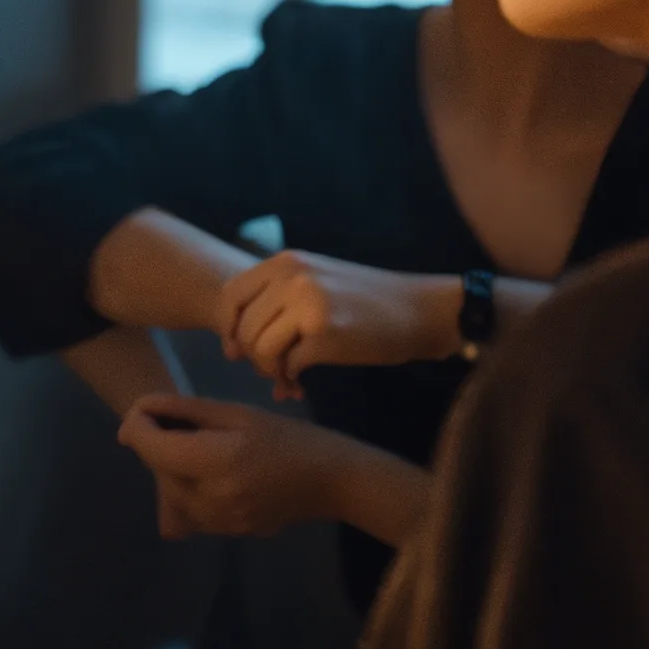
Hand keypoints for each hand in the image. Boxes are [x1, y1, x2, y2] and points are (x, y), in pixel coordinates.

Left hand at [116, 395, 345, 538]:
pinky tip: (209, 474)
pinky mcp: (227, 534)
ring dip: (170, 469)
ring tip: (196, 449)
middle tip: (178, 424)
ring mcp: (219, 523)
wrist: (331, 481)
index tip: (145, 410)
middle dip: (156, 445)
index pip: (151, 448)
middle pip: (157, 471)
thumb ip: (182, 410)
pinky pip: (189, 512)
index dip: (137, 425)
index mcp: (216, 462)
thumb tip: (137, 409)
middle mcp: (212, 499)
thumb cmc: (286, 437)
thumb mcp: (235, 413)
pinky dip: (187, 490)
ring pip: (169, 495)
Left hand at [214, 249, 455, 397]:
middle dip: (251, 358)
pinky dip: (289, 381)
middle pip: (243, 328)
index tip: (234, 351)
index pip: (230, 296)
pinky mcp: (324, 333)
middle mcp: (290, 277)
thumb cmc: (367, 301)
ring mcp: (306, 303)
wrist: (421, 311)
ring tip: (286, 379)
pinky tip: (300, 386)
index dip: (227, 328)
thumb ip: (275, 302)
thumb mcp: (316, 282)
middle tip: (270, 371)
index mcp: (284, 262)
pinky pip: (288, 365)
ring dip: (270, 372)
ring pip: (260, 349)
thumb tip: (233, 346)